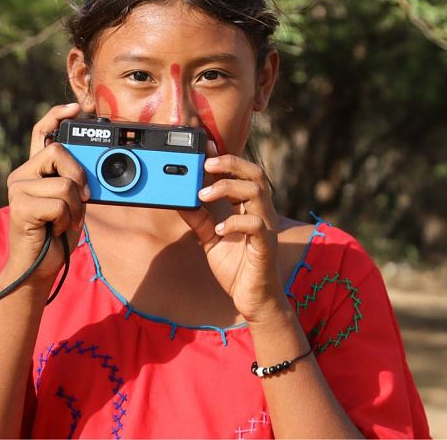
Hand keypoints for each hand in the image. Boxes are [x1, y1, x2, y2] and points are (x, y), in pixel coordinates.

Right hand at [1, 103, 88, 291]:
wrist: (39, 267)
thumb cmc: (56, 234)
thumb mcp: (73, 201)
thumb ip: (76, 180)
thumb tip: (93, 165)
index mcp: (34, 170)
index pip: (41, 133)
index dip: (57, 116)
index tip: (76, 108)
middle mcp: (22, 175)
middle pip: (58, 151)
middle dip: (79, 176)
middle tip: (82, 199)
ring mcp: (18, 189)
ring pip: (64, 182)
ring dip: (76, 206)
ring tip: (65, 220)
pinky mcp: (20, 207)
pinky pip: (59, 203)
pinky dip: (67, 219)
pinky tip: (56, 228)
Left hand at [179, 148, 286, 322]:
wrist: (252, 299)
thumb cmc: (236, 268)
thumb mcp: (211, 239)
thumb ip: (199, 219)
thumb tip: (180, 200)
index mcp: (249, 208)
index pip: (242, 173)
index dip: (225, 158)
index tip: (204, 148)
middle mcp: (261, 212)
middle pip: (256, 173)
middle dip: (231, 163)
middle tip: (206, 163)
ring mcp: (266, 227)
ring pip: (257, 191)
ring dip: (228, 187)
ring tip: (204, 194)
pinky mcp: (265, 246)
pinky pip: (256, 225)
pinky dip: (235, 222)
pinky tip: (219, 228)